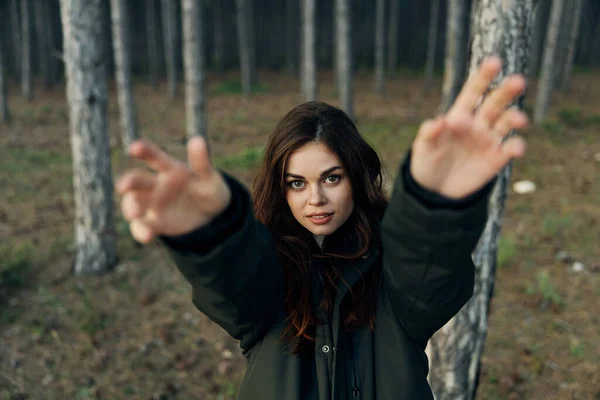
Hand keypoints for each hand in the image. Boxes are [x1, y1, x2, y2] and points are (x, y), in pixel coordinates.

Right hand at [116, 137, 230, 243]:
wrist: (212, 214)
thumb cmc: (209, 189)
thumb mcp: (210, 177)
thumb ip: (202, 162)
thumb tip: (198, 140)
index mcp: (170, 169)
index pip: (154, 157)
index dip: (144, 150)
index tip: (134, 147)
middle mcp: (156, 185)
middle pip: (137, 181)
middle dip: (128, 182)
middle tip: (123, 187)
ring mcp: (153, 204)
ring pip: (134, 203)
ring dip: (130, 208)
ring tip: (134, 215)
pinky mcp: (154, 222)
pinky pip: (142, 226)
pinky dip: (141, 231)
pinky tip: (146, 237)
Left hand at [410, 56, 528, 198]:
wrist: (434, 192)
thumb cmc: (426, 164)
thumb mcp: (422, 148)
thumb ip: (429, 134)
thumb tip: (438, 121)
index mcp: (458, 116)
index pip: (473, 92)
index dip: (483, 76)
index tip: (494, 61)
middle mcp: (477, 124)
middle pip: (495, 103)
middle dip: (506, 91)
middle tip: (517, 81)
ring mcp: (488, 141)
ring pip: (506, 123)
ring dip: (514, 117)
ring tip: (517, 119)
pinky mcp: (496, 159)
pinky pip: (510, 149)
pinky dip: (516, 146)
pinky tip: (515, 148)